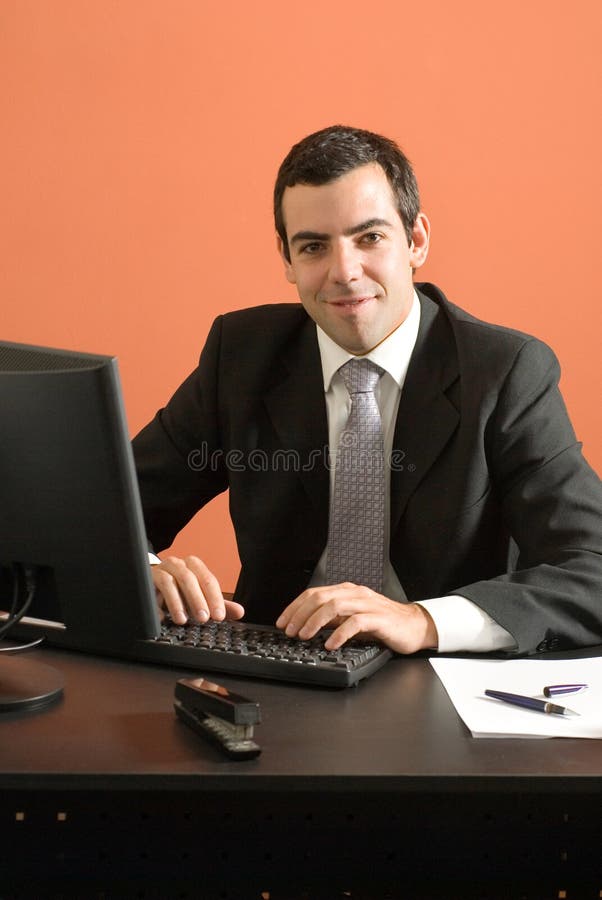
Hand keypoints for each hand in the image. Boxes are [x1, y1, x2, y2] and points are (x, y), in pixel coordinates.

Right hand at [150, 555, 244, 624]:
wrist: (153, 584)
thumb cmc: (180, 590)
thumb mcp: (200, 597)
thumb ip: (219, 604)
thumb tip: (240, 612)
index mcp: (194, 566)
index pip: (208, 580)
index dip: (215, 598)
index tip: (219, 616)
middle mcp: (178, 565)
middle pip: (189, 578)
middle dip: (197, 599)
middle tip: (203, 618)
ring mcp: (160, 570)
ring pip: (169, 581)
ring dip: (176, 602)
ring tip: (182, 620)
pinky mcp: (146, 579)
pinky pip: (149, 590)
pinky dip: (156, 605)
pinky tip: (162, 618)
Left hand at [275, 582, 437, 653]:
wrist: (414, 627)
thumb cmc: (383, 623)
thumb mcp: (351, 618)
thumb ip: (332, 618)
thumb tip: (306, 625)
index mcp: (347, 591)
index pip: (314, 593)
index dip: (295, 606)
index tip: (283, 621)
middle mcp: (355, 594)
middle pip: (321, 597)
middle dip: (301, 614)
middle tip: (290, 631)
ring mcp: (367, 604)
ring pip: (335, 605)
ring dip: (315, 621)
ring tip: (305, 636)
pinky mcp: (379, 618)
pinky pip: (355, 622)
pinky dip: (340, 633)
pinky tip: (330, 644)